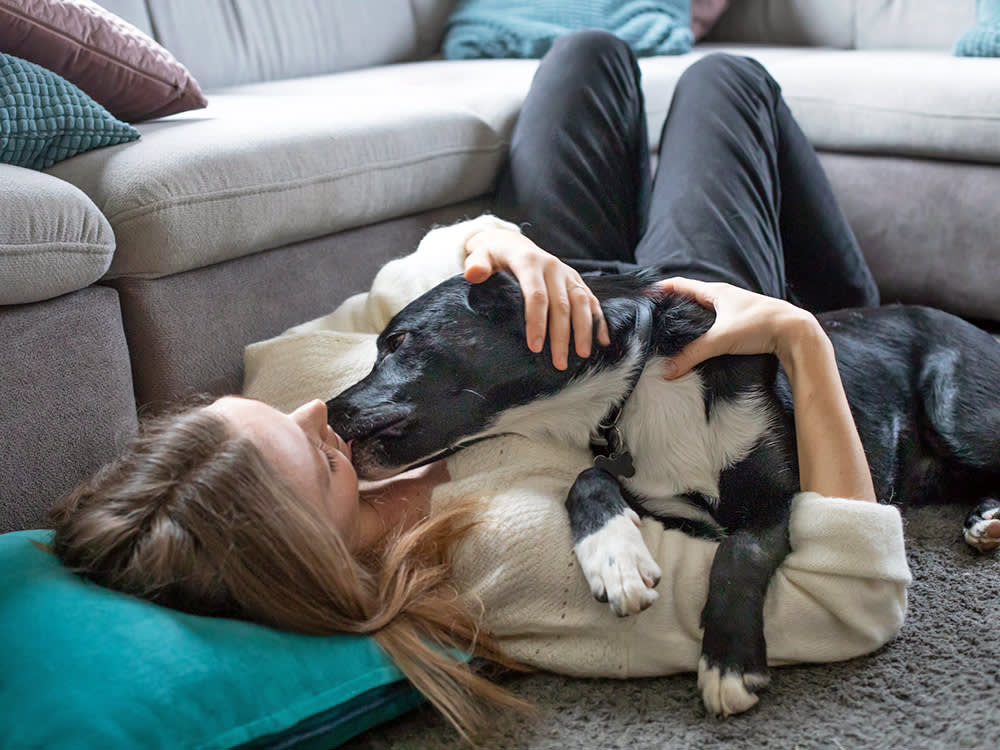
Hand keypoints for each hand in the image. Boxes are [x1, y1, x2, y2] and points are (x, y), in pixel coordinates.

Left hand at [464, 228, 609, 369]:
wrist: (512, 243)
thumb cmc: (494, 257)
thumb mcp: (480, 256)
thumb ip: (477, 264)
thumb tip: (474, 273)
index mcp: (529, 261)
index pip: (536, 295)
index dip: (536, 321)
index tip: (534, 347)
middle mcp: (552, 266)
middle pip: (561, 305)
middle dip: (561, 336)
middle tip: (558, 363)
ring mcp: (567, 273)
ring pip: (581, 302)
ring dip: (583, 330)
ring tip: (581, 355)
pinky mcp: (576, 280)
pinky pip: (591, 300)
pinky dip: (598, 320)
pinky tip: (601, 340)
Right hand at [655, 277, 815, 378]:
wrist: (796, 334)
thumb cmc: (761, 326)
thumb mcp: (722, 339)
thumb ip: (693, 354)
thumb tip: (668, 370)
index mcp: (716, 292)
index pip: (680, 284)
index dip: (661, 288)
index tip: (644, 295)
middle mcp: (725, 297)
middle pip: (691, 297)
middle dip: (672, 304)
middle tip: (654, 314)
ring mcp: (735, 310)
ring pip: (704, 311)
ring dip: (689, 318)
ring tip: (672, 330)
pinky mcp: (743, 324)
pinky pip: (716, 323)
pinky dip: (704, 329)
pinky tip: (700, 342)